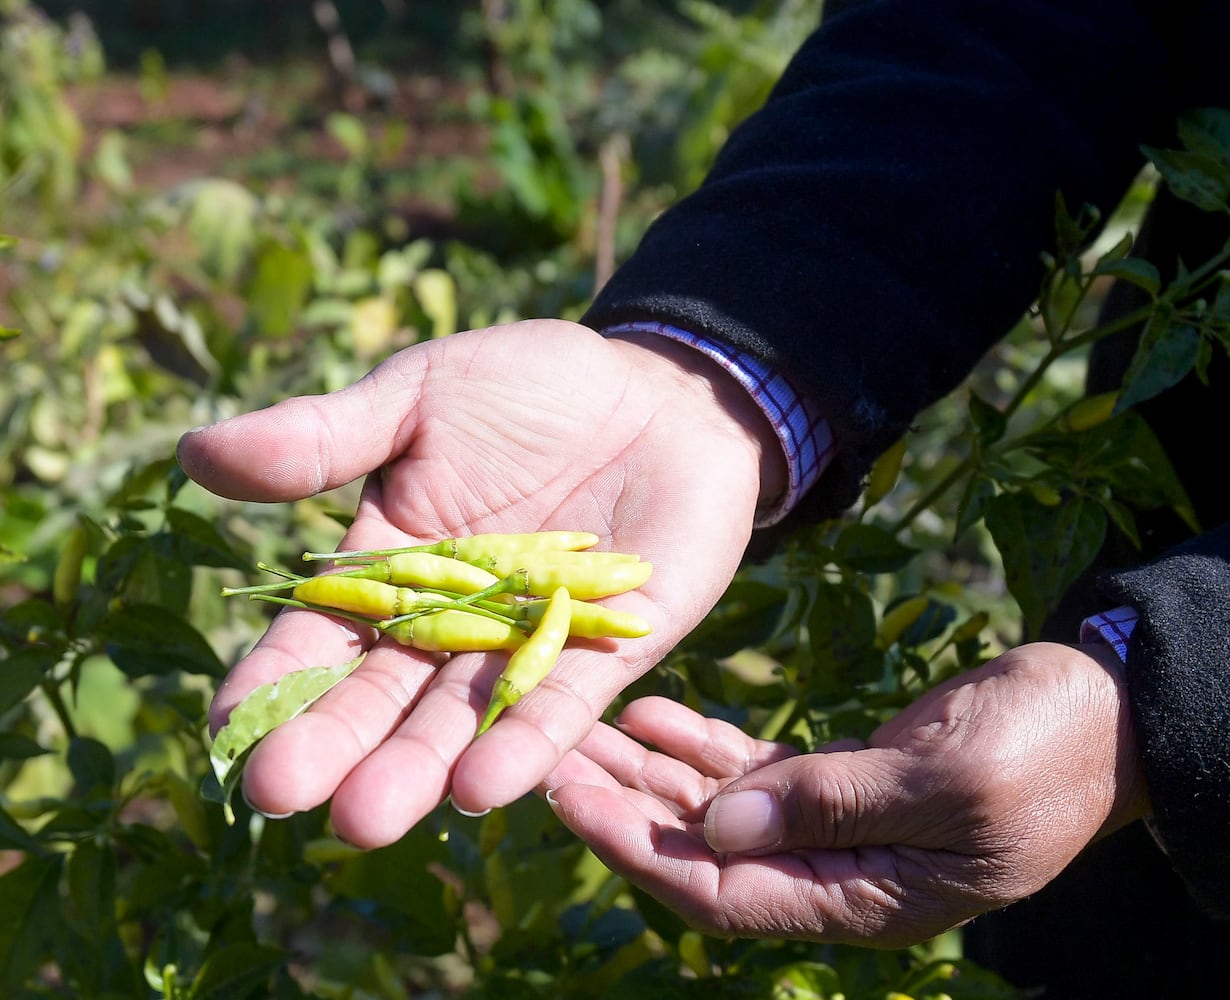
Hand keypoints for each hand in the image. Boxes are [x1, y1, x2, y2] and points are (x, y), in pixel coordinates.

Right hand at [178, 320, 779, 846]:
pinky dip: (526, 743)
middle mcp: (454, 625)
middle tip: (285, 796)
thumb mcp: (419, 398)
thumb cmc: (533, 388)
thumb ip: (324, 437)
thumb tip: (193, 453)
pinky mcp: (610, 650)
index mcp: (393, 569)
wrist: (661, 391)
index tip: (228, 734)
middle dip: (337, 746)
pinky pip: (563, 704)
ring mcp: (530, 643)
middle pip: (386, 696)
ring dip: (420, 766)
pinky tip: (483, 788)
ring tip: (369, 819)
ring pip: (466, 718)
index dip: (277, 684)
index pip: (322, 639)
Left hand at [545, 642, 1148, 946]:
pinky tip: (653, 710)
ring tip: (582, 723)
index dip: (635, 848)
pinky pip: (756, 771)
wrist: (1107, 707)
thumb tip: (720, 827)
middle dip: (622, 805)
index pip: (723, 891)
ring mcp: (842, 827)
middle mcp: (840, 875)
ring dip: (650, 770)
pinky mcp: (848, 779)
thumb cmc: (1045, 749)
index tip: (562, 795)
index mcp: (866, 899)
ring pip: (720, 808)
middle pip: (704, 851)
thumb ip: (833, 804)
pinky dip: (702, 743)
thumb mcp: (948, 780)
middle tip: (542, 754)